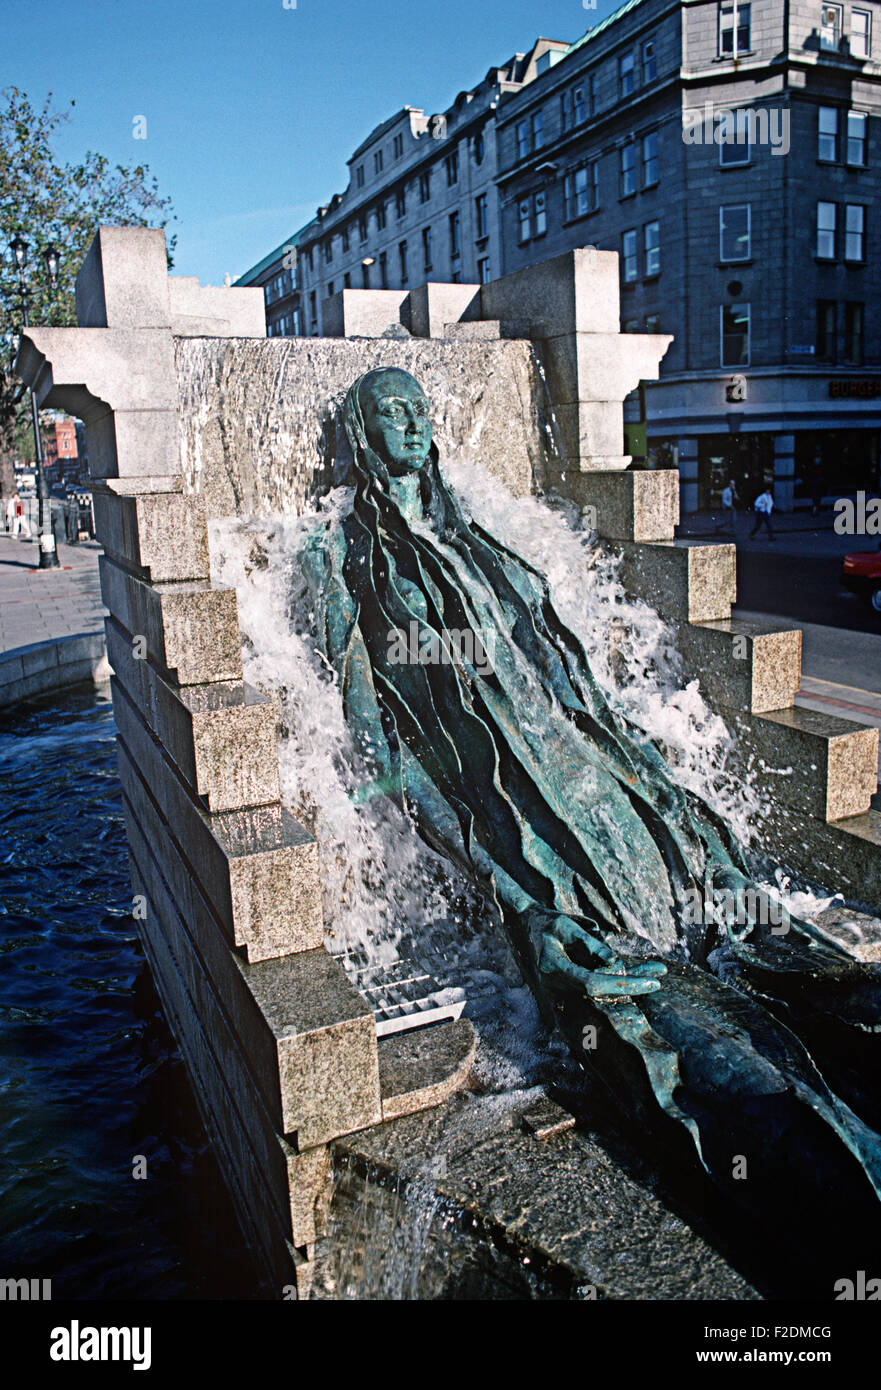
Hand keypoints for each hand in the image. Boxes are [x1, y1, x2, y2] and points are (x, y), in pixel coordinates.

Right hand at [539, 915, 665, 998]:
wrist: (527, 924)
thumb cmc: (547, 921)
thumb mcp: (569, 926)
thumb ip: (592, 946)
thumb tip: (616, 965)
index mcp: (555, 969)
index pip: (594, 984)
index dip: (623, 985)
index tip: (648, 982)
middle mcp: (559, 984)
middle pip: (602, 991)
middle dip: (632, 985)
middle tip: (659, 979)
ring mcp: (565, 986)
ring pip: (604, 988)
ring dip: (630, 979)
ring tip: (658, 970)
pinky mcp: (573, 982)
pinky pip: (600, 981)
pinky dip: (620, 976)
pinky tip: (642, 971)